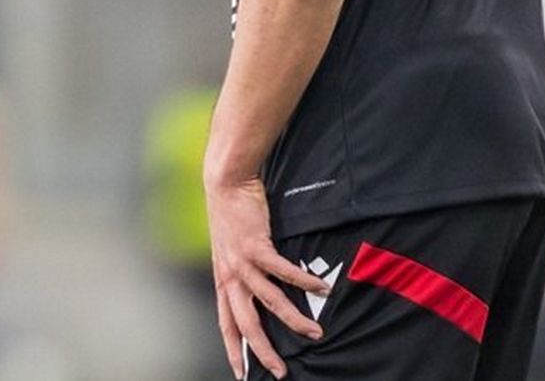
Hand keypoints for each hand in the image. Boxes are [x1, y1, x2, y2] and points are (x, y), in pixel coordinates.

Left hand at [205, 175, 326, 379]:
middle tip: (281, 371)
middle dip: (264, 350)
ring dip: (293, 320)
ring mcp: (243, 262)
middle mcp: (230, 276)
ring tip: (315, 333)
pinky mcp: (257, 245)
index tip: (241, 373)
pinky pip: (283, 270)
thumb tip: (259, 287)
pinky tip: (321, 289)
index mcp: (223, 280)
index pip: (227, 323)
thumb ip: (242, 271)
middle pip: (247, 323)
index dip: (233, 349)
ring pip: (269, 301)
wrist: (225, 182)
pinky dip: (302, 282)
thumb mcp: (230, 250)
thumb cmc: (231, 215)